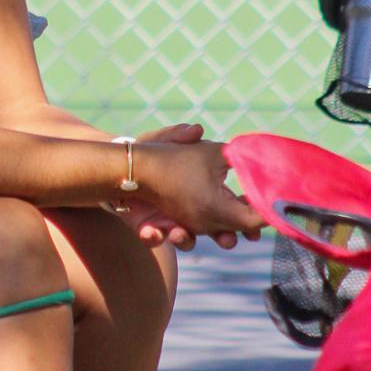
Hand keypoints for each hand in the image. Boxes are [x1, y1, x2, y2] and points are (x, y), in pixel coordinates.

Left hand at [122, 124, 263, 249]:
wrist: (116, 165)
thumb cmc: (150, 151)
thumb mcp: (164, 138)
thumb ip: (180, 135)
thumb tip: (197, 129)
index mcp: (207, 189)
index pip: (234, 207)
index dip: (246, 220)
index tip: (253, 230)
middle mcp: (193, 208)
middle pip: (217, 231)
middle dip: (224, 238)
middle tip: (227, 241)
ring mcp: (171, 220)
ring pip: (186, 239)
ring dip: (185, 240)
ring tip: (178, 233)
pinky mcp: (149, 227)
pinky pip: (154, 238)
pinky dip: (153, 236)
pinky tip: (151, 230)